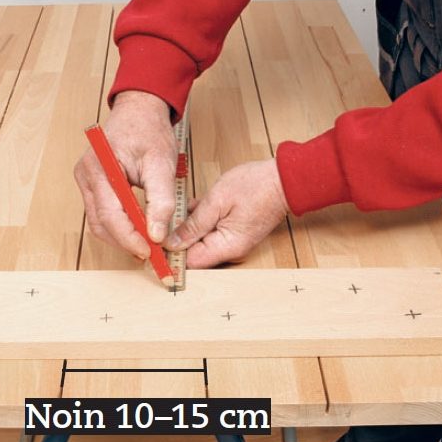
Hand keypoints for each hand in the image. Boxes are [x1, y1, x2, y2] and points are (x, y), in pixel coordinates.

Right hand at [74, 91, 176, 258]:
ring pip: (99, 223)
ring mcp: (87, 182)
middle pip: (101, 224)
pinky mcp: (93, 187)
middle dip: (126, 242)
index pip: (110, 215)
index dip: (129, 238)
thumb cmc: (148, 131)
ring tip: (147, 244)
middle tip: (151, 253)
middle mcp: (86, 176)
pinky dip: (119, 227)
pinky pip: (102, 215)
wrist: (139, 112)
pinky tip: (138, 232)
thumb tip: (157, 233)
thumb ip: (161, 201)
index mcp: (100, 167)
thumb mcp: (162, 164)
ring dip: (122, 238)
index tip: (150, 250)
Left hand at [165, 159, 288, 267]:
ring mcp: (233, 243)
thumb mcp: (216, 201)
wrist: (284, 180)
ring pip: (200, 242)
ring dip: (190, 228)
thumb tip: (172, 243)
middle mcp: (230, 251)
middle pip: (194, 254)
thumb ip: (193, 224)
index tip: (157, 239)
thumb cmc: (256, 186)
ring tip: (184, 208)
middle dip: (179, 239)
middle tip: (167, 220)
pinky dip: (201, 222)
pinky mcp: (234, 234)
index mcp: (226, 247)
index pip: (190, 262)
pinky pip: (210, 233)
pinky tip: (198, 206)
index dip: (171, 252)